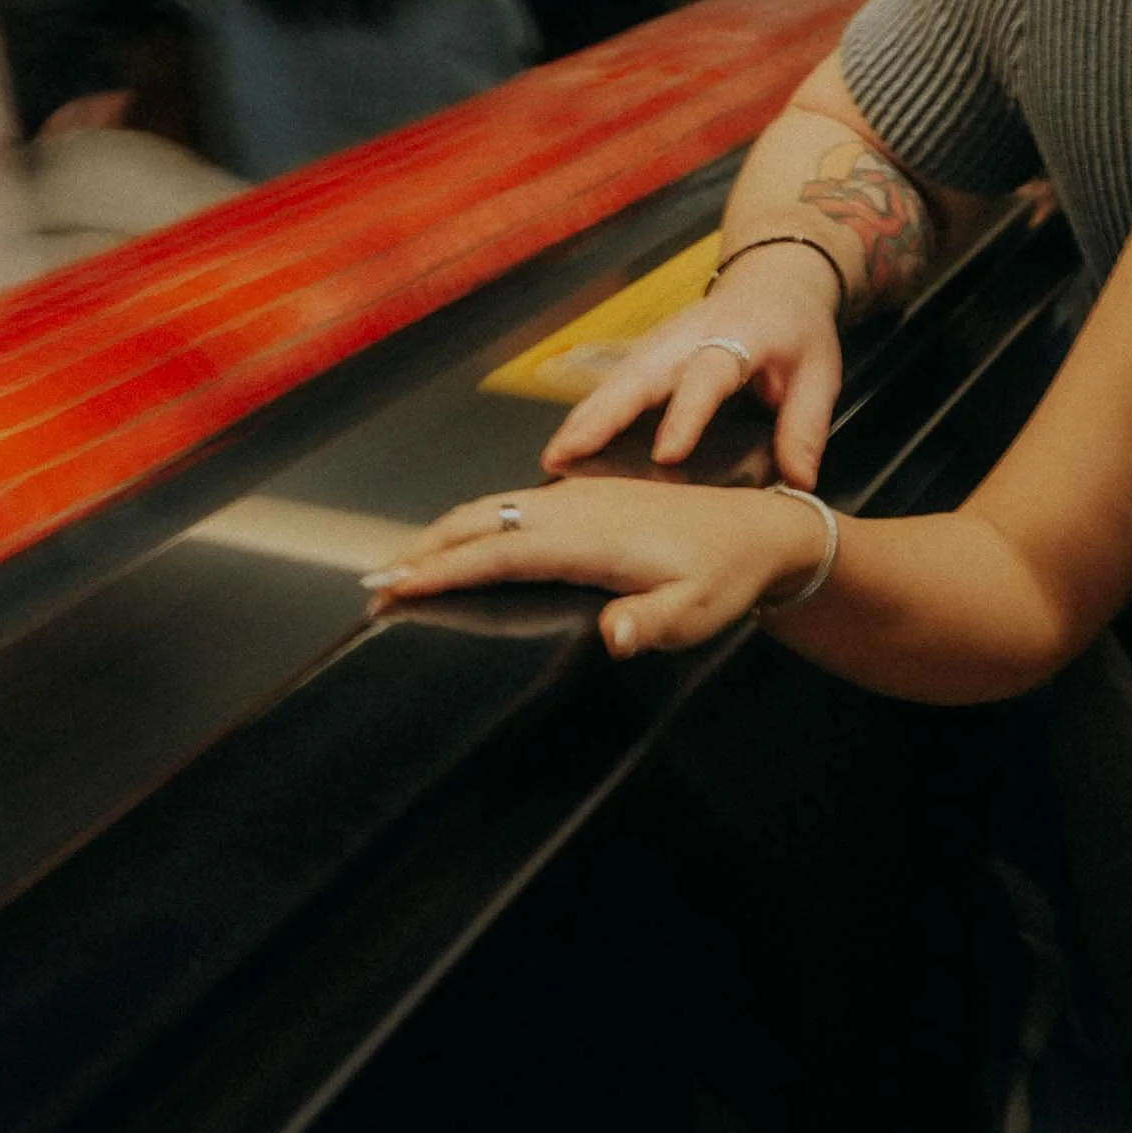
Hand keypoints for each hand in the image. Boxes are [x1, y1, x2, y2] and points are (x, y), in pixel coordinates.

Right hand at [364, 474, 824, 658]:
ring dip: (441, 534)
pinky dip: (471, 523)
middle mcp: (574, 507)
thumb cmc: (723, 577)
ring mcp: (577, 496)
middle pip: (479, 521)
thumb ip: (650, 624)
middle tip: (373, 583)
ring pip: (491, 508)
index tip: (395, 588)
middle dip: (422, 549)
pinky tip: (458, 542)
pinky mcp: (584, 496)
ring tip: (398, 566)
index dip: (442, 570)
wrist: (758, 530)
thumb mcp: (694, 612)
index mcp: (590, 537)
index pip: (498, 552)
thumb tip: (614, 637)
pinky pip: (511, 505)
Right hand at [542, 256, 845, 486]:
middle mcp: (690, 336)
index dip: (686, 414)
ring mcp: (661, 342)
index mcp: (738, 336)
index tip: (666, 454)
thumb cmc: (796, 330)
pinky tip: (565, 447)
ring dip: (582, 417)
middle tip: (568, 455)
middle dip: (602, 415)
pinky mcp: (647, 354)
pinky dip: (587, 414)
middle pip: (640, 373)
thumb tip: (798, 482)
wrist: (774, 280)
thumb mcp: (819, 373)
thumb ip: (805, 427)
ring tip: (554, 459)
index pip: (707, 375)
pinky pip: (612, 384)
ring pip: (615, 379)